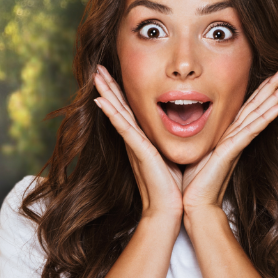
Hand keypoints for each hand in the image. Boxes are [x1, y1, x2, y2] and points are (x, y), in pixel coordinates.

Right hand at [93, 67, 182, 221]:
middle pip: (118, 107)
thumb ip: (170, 142)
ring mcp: (134, 145)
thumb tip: (181, 129)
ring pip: (117, 113)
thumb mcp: (173, 156)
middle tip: (97, 68)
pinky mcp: (138, 151)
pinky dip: (111, 114)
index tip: (112, 75)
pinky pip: (123, 128)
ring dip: (106, 93)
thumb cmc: (174, 187)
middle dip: (108, 87)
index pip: (129, 110)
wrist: (170, 209)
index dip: (120, 92)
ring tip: (96, 77)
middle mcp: (135, 140)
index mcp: (143, 140)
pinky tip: (100, 101)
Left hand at [181, 69, 277, 213]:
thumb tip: (186, 121)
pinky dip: (265, 118)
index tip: (272, 74)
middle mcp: (235, 138)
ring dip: (275, 98)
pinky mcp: (231, 152)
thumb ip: (200, 136)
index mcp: (226, 136)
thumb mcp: (195, 150)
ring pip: (258, 115)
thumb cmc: (191, 181)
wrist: (193, 204)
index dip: (259, 91)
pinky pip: (251, 131)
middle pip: (257, 107)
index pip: (246, 108)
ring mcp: (235, 145)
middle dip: (272, 88)